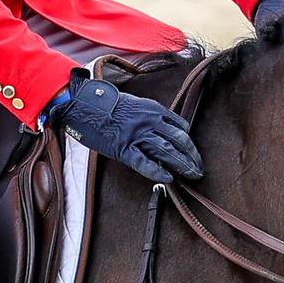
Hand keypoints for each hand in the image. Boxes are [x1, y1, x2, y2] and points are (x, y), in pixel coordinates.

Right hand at [48, 74, 202, 184]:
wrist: (85, 104)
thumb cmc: (106, 105)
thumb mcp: (134, 105)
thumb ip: (149, 117)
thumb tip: (161, 131)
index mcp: (154, 110)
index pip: (180, 127)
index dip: (189, 143)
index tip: (193, 153)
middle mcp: (150, 121)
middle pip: (179, 140)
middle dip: (192, 156)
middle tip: (199, 169)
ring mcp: (137, 135)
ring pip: (167, 151)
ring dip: (182, 164)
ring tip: (191, 175)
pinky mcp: (123, 148)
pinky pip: (144, 162)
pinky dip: (157, 171)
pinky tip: (168, 178)